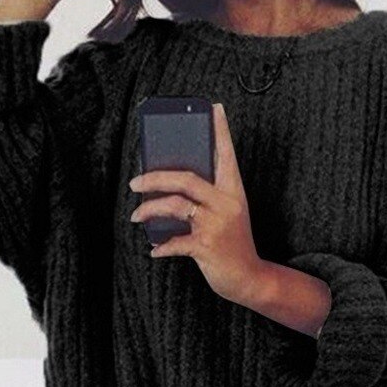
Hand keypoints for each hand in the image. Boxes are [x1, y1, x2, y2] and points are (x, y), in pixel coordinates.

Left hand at [128, 103, 265, 304]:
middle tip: (135, 182)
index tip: (214, 107)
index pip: (227, 155)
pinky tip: (154, 250)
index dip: (220, 131)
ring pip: (174, 206)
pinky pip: (175, 241)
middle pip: (186, 178)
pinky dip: (161, 246)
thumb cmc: (233, 244)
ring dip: (149, 210)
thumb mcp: (228, 215)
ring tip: (137, 216)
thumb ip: (207, 198)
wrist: (251, 278)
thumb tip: (169, 185)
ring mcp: (217, 225)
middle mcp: (226, 204)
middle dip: (154, 178)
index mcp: (234, 192)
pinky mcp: (207, 247)